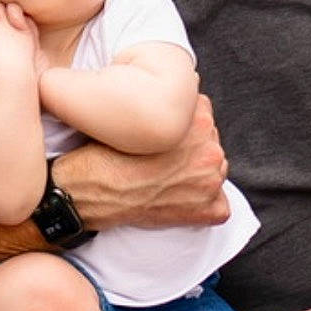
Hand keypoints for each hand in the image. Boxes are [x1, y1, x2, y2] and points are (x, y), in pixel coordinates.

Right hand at [55, 95, 230, 229]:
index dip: (183, 127)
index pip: (203, 114)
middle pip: (210, 144)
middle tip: (163, 162)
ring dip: (197, 177)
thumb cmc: (109, 153)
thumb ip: (167, 110)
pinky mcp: (207, 209)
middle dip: (192, 151)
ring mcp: (211, 181)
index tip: (169, 138)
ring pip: (214, 173)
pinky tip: (178, 202)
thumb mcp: (137, 114)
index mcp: (198, 121)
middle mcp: (211, 150)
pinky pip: (218, 208)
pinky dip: (203, 208)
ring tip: (167, 181)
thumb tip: (181, 102)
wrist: (92, 189)